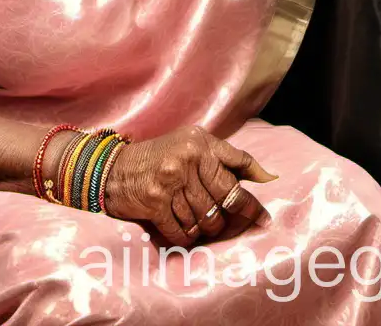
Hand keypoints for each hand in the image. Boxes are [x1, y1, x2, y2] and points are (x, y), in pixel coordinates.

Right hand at [100, 125, 275, 246]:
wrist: (111, 169)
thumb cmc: (158, 158)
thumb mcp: (192, 146)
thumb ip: (228, 159)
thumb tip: (269, 177)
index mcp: (201, 142)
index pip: (238, 169)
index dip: (252, 198)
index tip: (264, 219)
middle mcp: (188, 157)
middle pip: (224, 199)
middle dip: (227, 220)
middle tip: (226, 229)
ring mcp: (171, 178)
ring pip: (204, 219)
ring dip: (202, 229)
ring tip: (194, 225)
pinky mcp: (155, 200)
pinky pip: (181, 231)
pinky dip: (183, 238)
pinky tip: (180, 233)